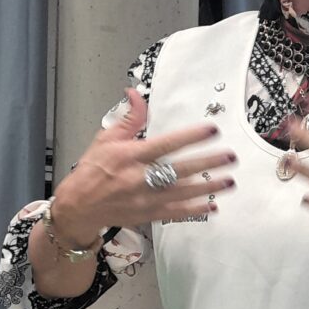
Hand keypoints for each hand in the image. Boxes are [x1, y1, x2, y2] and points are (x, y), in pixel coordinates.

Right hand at [51, 89, 236, 245]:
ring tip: (229, 180)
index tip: (211, 131)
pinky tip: (213, 205)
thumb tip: (136, 94)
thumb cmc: (92, 171)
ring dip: (208, 187)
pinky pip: (176, 212)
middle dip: (207, 163)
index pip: (166, 144)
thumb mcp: (106, 139)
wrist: (79, 206)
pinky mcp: (148, 214)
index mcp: (131, 156)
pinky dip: (195, 210)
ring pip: (183, 192)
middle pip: (180, 169)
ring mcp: (146, 199)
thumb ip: (128, 118)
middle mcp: (140, 178)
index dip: (190, 137)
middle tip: (229, 157)